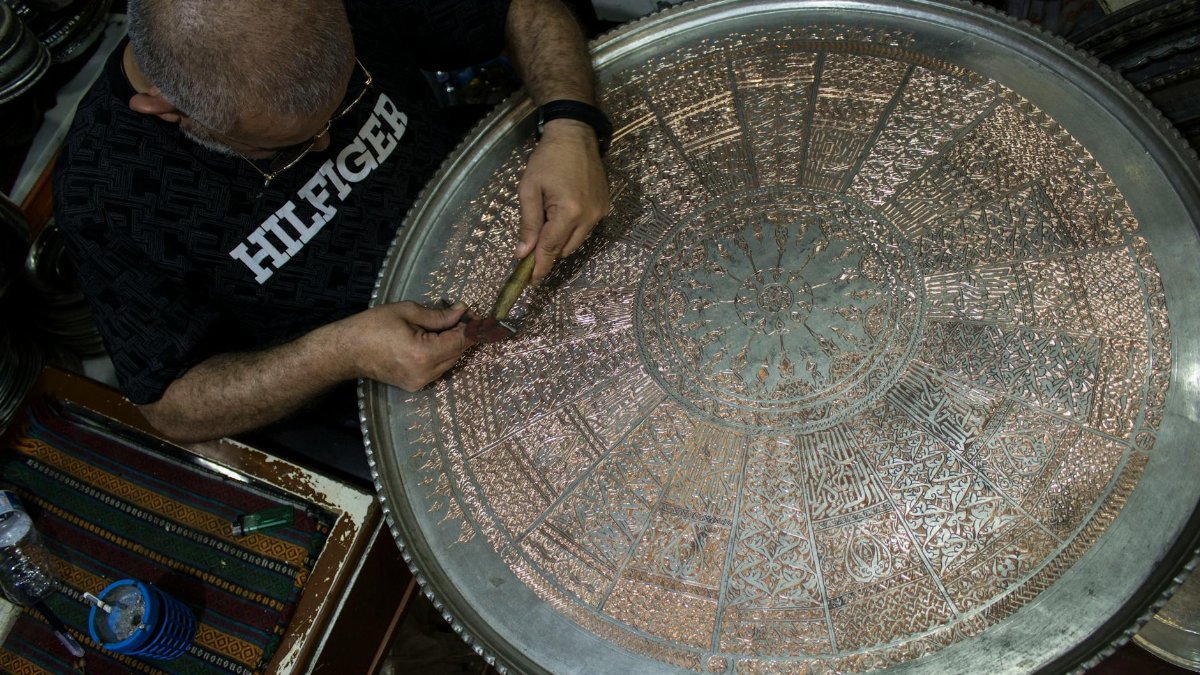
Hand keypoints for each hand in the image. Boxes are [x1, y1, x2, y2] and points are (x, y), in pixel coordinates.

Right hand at [342, 301, 476, 391]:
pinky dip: (442, 353)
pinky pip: (438, 368)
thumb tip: (461, 311)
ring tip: (449, 324)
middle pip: (457, 353)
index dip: (470, 326)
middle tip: (464, 315)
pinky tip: (436, 339)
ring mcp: (420, 383)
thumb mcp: (406, 312)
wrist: (346, 351)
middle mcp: (425, 373)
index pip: (459, 341)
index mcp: (423, 354)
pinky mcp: (414, 385)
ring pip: (450, 362)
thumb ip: (438, 315)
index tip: (475, 313)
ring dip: (453, 344)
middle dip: (463, 334)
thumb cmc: (372, 326)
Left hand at [516, 118, 609, 280]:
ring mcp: (600, 212)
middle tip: (530, 244)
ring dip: (560, 240)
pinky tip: (561, 212)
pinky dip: (572, 229)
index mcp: (569, 212)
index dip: (540, 267)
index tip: (530, 282)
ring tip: (546, 220)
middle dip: (548, 251)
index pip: (551, 248)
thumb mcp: (529, 189)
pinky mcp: (605, 207)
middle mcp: (590, 217)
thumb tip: (522, 253)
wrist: (575, 135)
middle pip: (565, 250)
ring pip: (576, 242)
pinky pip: (586, 229)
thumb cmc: (547, 159)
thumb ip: (527, 223)